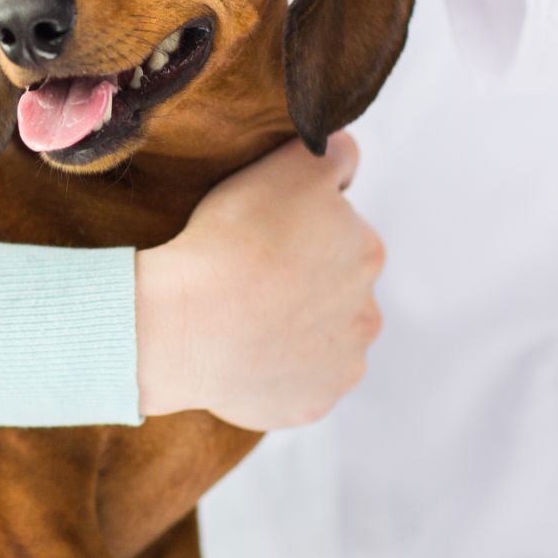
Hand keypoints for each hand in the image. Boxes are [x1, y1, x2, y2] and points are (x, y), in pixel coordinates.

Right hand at [134, 134, 382, 429]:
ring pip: (321, 340)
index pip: (342, 234)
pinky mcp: (313, 404)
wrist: (189, 323)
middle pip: (336, 289)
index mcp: (367, 253)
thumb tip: (347, 163)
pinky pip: (298, 384)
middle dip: (305, 283)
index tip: (266, 237)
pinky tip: (244, 356)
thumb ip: (334, 153)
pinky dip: (278, 372)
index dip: (301, 231)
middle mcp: (367, 314)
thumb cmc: (233, 240)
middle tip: (252, 277)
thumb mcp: (289, 165)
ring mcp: (341, 365)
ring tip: (244, 320)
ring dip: (295, 329)